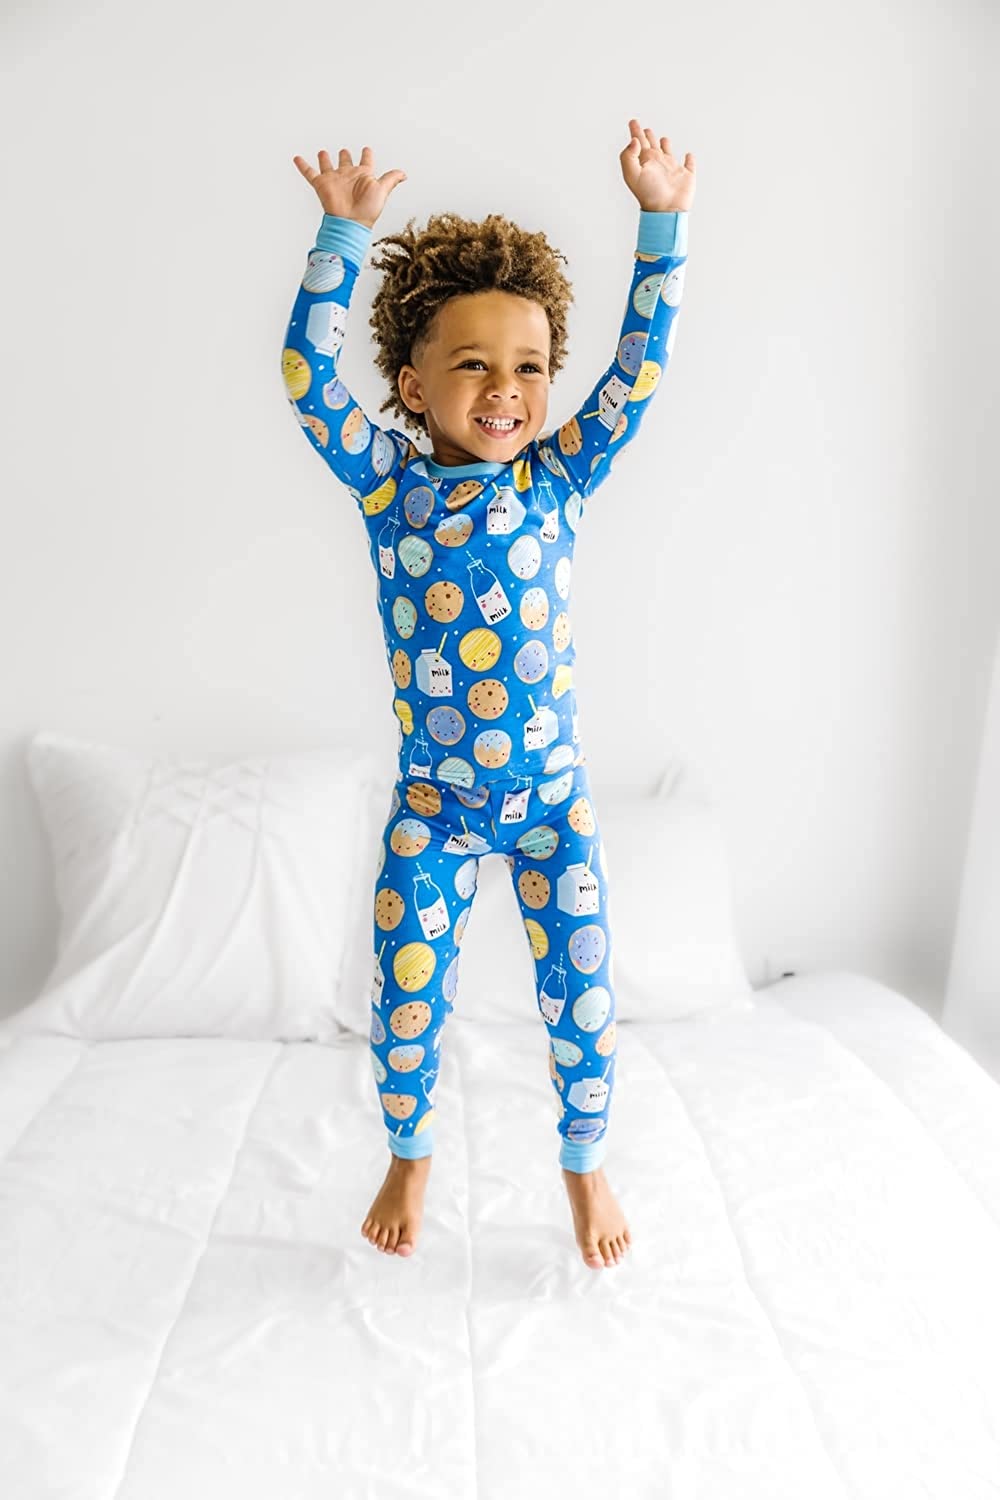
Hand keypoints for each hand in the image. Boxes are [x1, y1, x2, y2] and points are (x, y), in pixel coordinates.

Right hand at [292, 145, 406, 227]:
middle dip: (345, 156)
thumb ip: (391, 180)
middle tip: (344, 151)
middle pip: (345, 162)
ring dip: (325, 159)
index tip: (366, 149)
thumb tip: (404, 174)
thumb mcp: (382, 190)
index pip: (365, 161)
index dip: (366, 155)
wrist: (350, 222)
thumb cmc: (367, 210)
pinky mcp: (322, 184)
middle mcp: (348, 176)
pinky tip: (297, 158)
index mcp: (363, 175)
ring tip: (323, 152)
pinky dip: (302, 165)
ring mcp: (334, 180)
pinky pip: (309, 173)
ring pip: (327, 165)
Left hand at [619, 118, 695, 212]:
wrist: (666, 210)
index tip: (633, 122)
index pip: (639, 143)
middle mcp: (658, 164)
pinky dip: (690, 159)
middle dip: (648, 137)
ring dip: (666, 145)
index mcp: (645, 162)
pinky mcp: (686, 176)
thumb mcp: (632, 174)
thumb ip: (629, 155)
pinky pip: (689, 165)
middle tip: (645, 129)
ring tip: (663, 139)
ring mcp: (672, 170)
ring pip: (668, 153)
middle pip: (652, 146)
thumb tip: (634, 140)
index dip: (635, 132)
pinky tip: (688, 155)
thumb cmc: (649, 194)